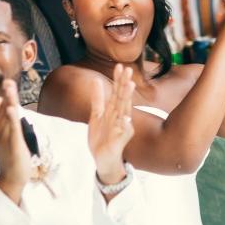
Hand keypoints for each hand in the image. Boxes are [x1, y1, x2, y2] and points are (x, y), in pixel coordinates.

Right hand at [0, 79, 31, 203]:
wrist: (12, 177)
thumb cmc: (9, 154)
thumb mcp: (3, 133)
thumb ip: (0, 118)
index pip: (1, 108)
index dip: (6, 94)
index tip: (7, 81)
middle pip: (4, 110)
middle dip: (7, 94)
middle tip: (8, 80)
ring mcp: (4, 138)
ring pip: (7, 117)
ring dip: (9, 102)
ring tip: (10, 88)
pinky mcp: (13, 144)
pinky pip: (12, 129)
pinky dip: (11, 118)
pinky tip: (11, 108)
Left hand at [88, 64, 134, 184]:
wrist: (102, 159)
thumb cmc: (102, 137)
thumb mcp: (97, 115)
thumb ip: (97, 98)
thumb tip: (96, 80)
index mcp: (114, 111)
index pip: (117, 92)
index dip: (118, 79)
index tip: (119, 65)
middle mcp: (120, 117)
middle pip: (122, 98)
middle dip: (124, 84)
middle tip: (128, 70)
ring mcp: (121, 129)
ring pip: (124, 111)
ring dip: (126, 99)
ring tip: (129, 85)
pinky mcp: (119, 141)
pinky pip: (123, 132)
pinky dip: (124, 125)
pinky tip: (125, 118)